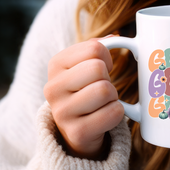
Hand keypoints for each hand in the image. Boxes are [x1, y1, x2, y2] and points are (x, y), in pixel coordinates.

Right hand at [44, 38, 124, 159]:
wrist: (79, 128)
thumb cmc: (86, 89)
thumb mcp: (86, 64)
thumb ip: (99, 46)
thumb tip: (117, 37)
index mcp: (56, 64)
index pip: (95, 48)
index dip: (106, 58)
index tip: (100, 69)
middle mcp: (53, 87)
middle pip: (98, 68)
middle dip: (108, 78)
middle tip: (100, 88)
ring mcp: (62, 113)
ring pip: (106, 90)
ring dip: (113, 96)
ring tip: (101, 103)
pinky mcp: (77, 133)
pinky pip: (113, 112)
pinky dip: (117, 113)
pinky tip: (103, 117)